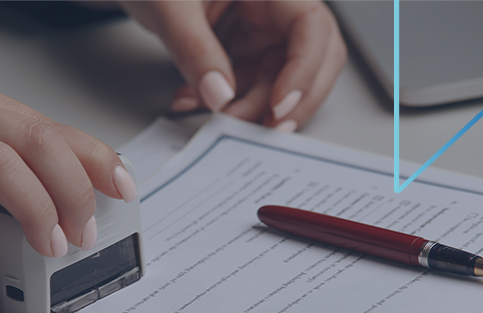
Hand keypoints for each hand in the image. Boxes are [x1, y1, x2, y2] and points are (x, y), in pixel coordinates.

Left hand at [121, 1, 346, 130]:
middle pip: (312, 59)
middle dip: (289, 101)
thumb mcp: (170, 8)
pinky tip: (191, 101)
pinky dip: (225, 102)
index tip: (279, 106)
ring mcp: (263, 31)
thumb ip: (195, 50)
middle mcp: (276, 8)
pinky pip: (248, 86)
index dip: (304, 69)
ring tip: (211, 117)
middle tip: (259, 131)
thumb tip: (220, 95)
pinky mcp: (245, 50)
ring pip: (279, 81)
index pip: (311, 26)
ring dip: (249, 108)